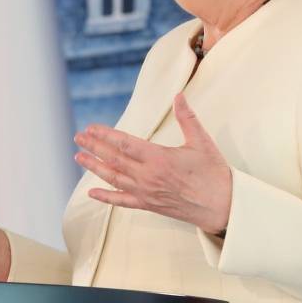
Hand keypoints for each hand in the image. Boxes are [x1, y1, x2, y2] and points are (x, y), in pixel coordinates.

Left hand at [74, 93, 232, 235]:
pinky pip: (122, 202)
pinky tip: (91, 193)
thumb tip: (179, 95)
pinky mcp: (149, 205)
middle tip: (78, 137)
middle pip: (113, 159)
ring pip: (113, 178)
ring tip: (79, 157)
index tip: (91, 127)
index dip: (105, 134)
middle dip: (94, 147)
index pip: (124, 143)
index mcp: (159, 158)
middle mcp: (148, 176)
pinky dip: (105, 197)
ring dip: (94, 167)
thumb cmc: (214, 174)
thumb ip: (187, 118)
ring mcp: (146, 192)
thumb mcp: (202, 142)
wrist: (223, 207)